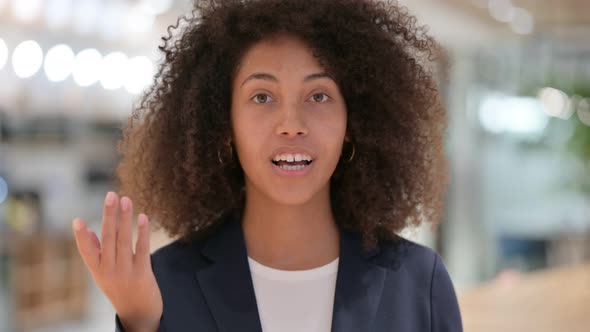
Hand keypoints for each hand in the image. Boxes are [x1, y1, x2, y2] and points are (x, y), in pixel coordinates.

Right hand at [72, 192, 162, 331]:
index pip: (86, 251)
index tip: (78, 220)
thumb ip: (96, 253)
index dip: (81, 236)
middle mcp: (109, 270)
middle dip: (109, 215)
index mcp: (98, 270)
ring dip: (125, 218)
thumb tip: (87, 232)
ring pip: (124, 240)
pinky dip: (142, 232)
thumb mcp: (103, 275)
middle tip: (111, 195)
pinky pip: (142, 249)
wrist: (139, 315)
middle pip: (108, 238)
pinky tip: (143, 218)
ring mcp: (126, 272)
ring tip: (126, 200)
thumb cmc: (120, 289)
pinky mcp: (142, 273)